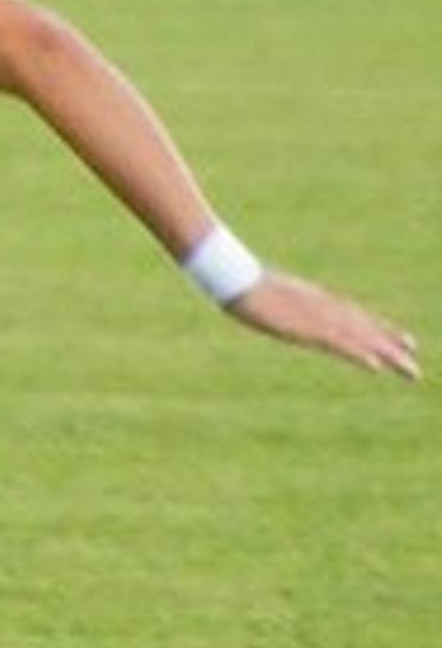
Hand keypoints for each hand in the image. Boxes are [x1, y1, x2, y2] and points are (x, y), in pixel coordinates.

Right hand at [225, 271, 419, 380]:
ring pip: (360, 339)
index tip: (405, 341)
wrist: (232, 275)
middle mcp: (323, 307)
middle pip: (365, 328)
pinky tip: (376, 367)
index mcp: (315, 298)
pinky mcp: (305, 328)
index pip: (356, 315)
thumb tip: (272, 301)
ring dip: (387, 356)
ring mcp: (316, 317)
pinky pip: (338, 344)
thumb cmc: (239, 280)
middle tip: (415, 366)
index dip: (381, 328)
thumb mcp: (263, 291)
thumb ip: (277, 298)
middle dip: (391, 346)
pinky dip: (358, 354)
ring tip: (411, 371)